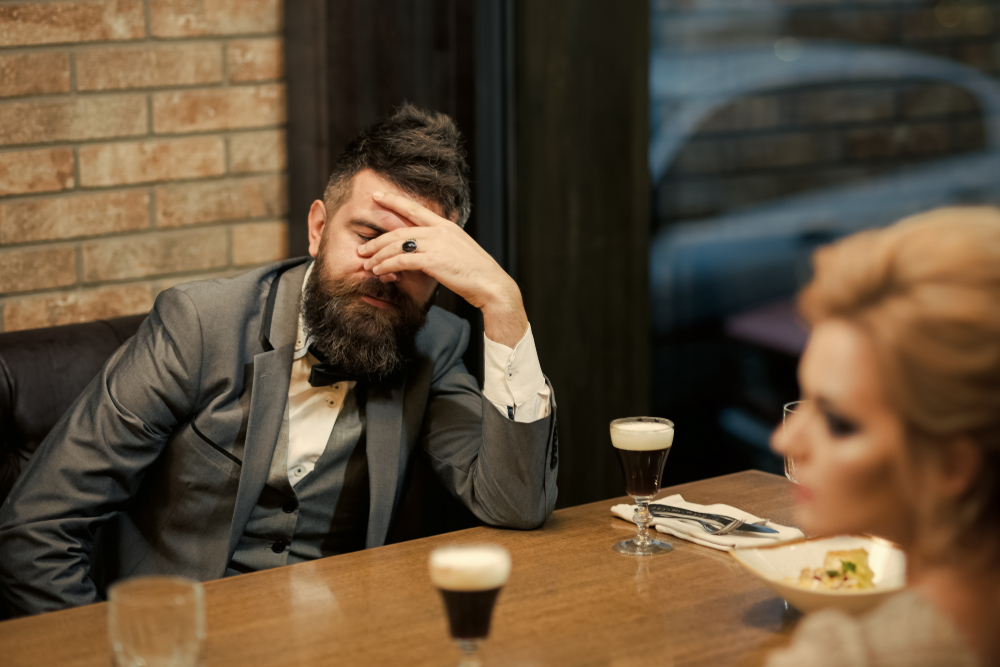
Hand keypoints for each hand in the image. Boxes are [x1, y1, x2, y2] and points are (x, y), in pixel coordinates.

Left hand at [358, 191, 528, 346]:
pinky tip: (379, 271)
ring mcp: (437, 244)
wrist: (491, 285)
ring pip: (397, 245)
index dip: (394, 201)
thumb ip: (440, 245)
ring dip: (378, 255)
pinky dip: (387, 265)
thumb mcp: (458, 250)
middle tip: (362, 249)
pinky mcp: (434, 261)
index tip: (377, 197)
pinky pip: (401, 260)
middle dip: (377, 240)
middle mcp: (439, 231)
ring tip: (367, 263)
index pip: (414, 209)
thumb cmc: (476, 272)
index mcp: (445, 226)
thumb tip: (424, 250)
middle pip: (399, 230)